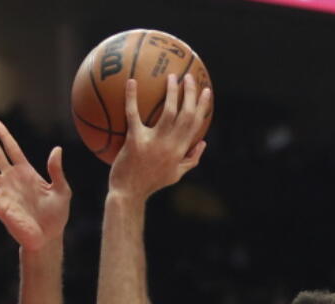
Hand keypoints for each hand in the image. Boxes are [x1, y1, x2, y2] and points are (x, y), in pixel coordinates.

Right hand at [0, 118, 70, 251]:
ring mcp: (4, 192)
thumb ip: (56, 171)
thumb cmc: (55, 215)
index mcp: (25, 172)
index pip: (11, 148)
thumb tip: (57, 149)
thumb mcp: (62, 190)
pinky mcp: (0, 208)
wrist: (48, 238)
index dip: (2, 134)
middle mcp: (11, 179)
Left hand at [109, 74, 209, 198]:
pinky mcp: (135, 141)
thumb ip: (191, 159)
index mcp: (180, 151)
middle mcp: (171, 145)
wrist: (128, 195)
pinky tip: (131, 81)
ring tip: (171, 77)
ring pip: (168, 112)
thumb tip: (204, 142)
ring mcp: (153, 143)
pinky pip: (133, 115)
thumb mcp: (175, 175)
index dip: (203, 106)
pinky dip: (131, 97)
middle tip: (189, 77)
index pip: (196, 125)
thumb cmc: (150, 184)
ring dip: (172, 92)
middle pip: (186, 114)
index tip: (206, 90)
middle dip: (191, 93)